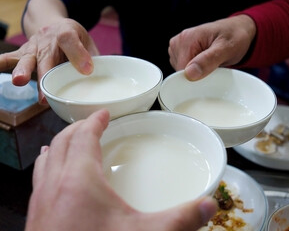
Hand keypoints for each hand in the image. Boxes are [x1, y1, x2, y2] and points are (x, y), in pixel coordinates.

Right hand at [0, 18, 98, 103]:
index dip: (78, 54)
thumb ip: (93, 58)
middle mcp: (47, 39)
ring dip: (22, 70)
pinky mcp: (22, 53)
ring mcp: (33, 46)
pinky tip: (0, 74)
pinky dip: (2, 66)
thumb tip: (102, 79)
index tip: (87, 71)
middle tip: (46, 93)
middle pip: (46, 56)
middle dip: (45, 74)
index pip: (70, 40)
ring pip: (27, 58)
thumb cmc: (74, 38)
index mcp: (66, 33)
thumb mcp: (87, 42)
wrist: (54, 26)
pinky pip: (8, 59)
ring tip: (20, 81)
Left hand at [26, 109, 216, 230]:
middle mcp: (54, 185)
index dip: (95, 121)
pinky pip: (40, 179)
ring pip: (47, 159)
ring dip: (61, 145)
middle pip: (63, 142)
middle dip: (78, 128)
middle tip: (93, 124)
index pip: (84, 136)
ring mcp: (41, 201)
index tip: (104, 113)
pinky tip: (57, 176)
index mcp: (79, 180)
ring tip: (72, 142)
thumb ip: (180, 220)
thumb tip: (208, 206)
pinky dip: (49, 166)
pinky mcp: (36, 217)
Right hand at [168, 15, 255, 80]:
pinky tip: (204, 62)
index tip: (210, 72)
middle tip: (212, 64)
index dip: (195, 77)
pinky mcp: (180, 52)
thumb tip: (190, 73)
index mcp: (187, 38)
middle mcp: (179, 41)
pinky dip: (194, 70)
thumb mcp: (226, 48)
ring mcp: (178, 47)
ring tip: (209, 61)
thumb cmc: (234, 37)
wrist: (238, 31)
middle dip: (196, 74)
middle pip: (180, 72)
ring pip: (181, 72)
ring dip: (196, 72)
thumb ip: (208, 60)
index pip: (182, 70)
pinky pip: (183, 69)